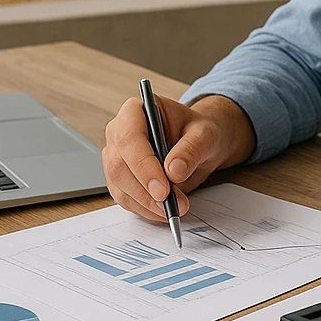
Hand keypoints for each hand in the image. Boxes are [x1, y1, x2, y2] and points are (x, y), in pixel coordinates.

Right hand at [102, 92, 255, 222]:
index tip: (163, 190)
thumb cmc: (199, 132)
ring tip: (176, 208)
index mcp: (135, 111)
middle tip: (173, 205)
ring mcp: (115, 156)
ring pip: (120, 186)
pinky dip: (145, 209)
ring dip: (147, 203)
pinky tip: (164, 210)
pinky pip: (125, 198)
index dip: (143, 166)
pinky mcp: (119, 178)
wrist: (198, 144)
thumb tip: (173, 171)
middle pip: (119, 166)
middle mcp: (118, 132)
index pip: (129, 138)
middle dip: (146, 191)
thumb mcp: (205, 135)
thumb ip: (191, 149)